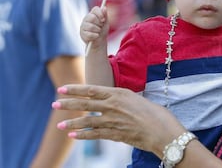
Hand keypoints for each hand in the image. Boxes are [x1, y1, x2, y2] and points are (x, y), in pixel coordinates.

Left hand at [52, 84, 185, 157]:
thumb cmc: (156, 113)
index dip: (75, 89)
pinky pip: (94, 135)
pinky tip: (74, 135)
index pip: (92, 90)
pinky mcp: (114, 134)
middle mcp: (113, 105)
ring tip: (60, 125)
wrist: (163, 131)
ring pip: (87, 120)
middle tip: (54, 104)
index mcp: (119, 93)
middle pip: (85, 104)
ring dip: (72, 122)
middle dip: (68, 104)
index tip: (63, 88)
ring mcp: (113, 120)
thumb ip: (123, 100)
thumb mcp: (138, 99)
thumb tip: (114, 100)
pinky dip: (82, 135)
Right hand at [80, 6, 108, 44]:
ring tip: (98, 32)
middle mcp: (86, 18)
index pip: (95, 9)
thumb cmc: (102, 30)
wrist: (100, 41)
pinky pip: (89, 34)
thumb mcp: (105, 23)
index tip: (103, 20)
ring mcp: (83, 25)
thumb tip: (104, 7)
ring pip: (91, 26)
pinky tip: (96, 36)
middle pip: (92, 17)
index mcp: (93, 14)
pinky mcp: (81, 33)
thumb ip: (105, 15)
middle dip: (99, 24)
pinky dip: (95, 36)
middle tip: (101, 27)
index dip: (100, 14)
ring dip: (98, 30)